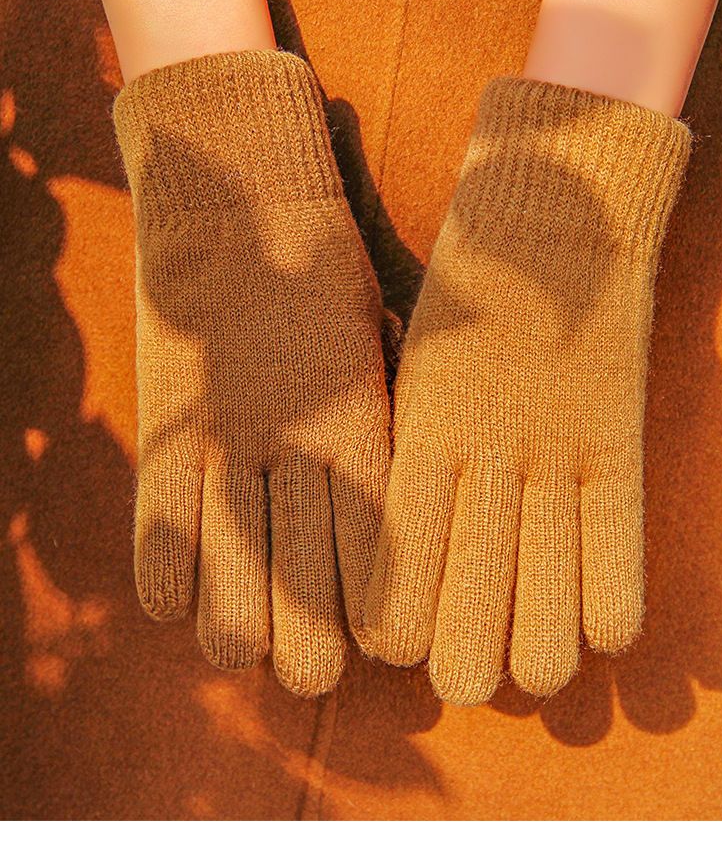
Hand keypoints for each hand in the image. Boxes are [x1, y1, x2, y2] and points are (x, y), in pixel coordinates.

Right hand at [114, 50, 391, 695]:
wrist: (235, 196)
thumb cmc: (327, 265)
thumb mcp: (386, 333)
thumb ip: (397, 414)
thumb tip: (422, 479)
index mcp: (361, 424)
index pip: (376, 559)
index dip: (374, 619)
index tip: (375, 643)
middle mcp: (292, 449)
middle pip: (301, 597)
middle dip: (309, 652)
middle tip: (313, 664)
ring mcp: (220, 445)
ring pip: (226, 591)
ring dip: (237, 630)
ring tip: (248, 638)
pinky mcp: (164, 434)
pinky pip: (158, 545)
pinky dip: (172, 586)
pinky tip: (187, 595)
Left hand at [364, 77, 689, 704]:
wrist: (552, 218)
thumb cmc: (467, 294)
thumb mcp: (412, 368)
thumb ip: (404, 456)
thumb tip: (394, 531)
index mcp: (417, 439)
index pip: (393, 584)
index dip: (396, 634)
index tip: (401, 642)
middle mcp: (481, 461)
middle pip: (464, 623)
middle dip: (463, 665)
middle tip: (467, 668)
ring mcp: (555, 457)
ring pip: (544, 614)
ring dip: (536, 656)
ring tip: (533, 659)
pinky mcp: (619, 445)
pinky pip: (619, 565)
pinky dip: (608, 613)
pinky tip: (599, 626)